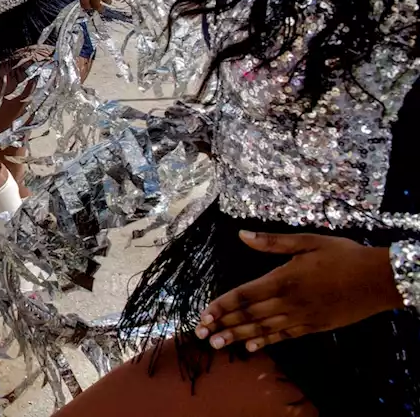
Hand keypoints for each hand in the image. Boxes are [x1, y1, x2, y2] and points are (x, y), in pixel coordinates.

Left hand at [196, 231, 402, 352]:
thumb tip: (241, 234)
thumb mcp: (307, 241)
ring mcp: (302, 317)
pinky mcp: (315, 326)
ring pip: (264, 329)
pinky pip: (286, 336)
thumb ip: (272, 242)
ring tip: (217, 344)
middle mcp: (289, 302)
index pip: (244, 295)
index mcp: (283, 279)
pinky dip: (267, 342)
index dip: (221, 305)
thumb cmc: (343, 255)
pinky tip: (251, 348)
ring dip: (238, 336)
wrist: (380, 279)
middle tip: (201, 335)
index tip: (203, 314)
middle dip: (223, 324)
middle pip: (249, 316)